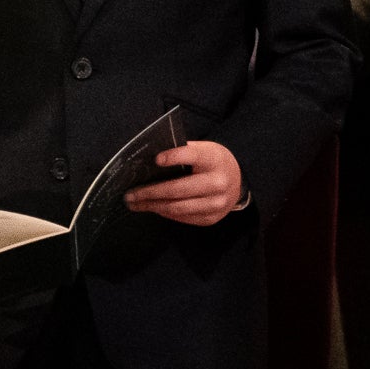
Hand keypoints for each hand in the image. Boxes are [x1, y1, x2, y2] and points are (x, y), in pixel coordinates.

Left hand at [130, 140, 244, 225]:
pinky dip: (165, 213)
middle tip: (130, 194)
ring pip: (177, 208)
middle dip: (150, 193)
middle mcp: (217, 183)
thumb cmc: (213, 162)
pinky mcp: (211, 218)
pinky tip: (154, 208)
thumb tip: (150, 161)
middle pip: (178, 189)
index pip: (192, 156)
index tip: (156, 159)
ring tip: (136, 204)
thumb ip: (183, 152)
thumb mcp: (204, 150)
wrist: (239, 181)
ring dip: (153, 206)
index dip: (174, 157)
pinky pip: (183, 218)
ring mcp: (216, 203)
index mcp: (214, 160)